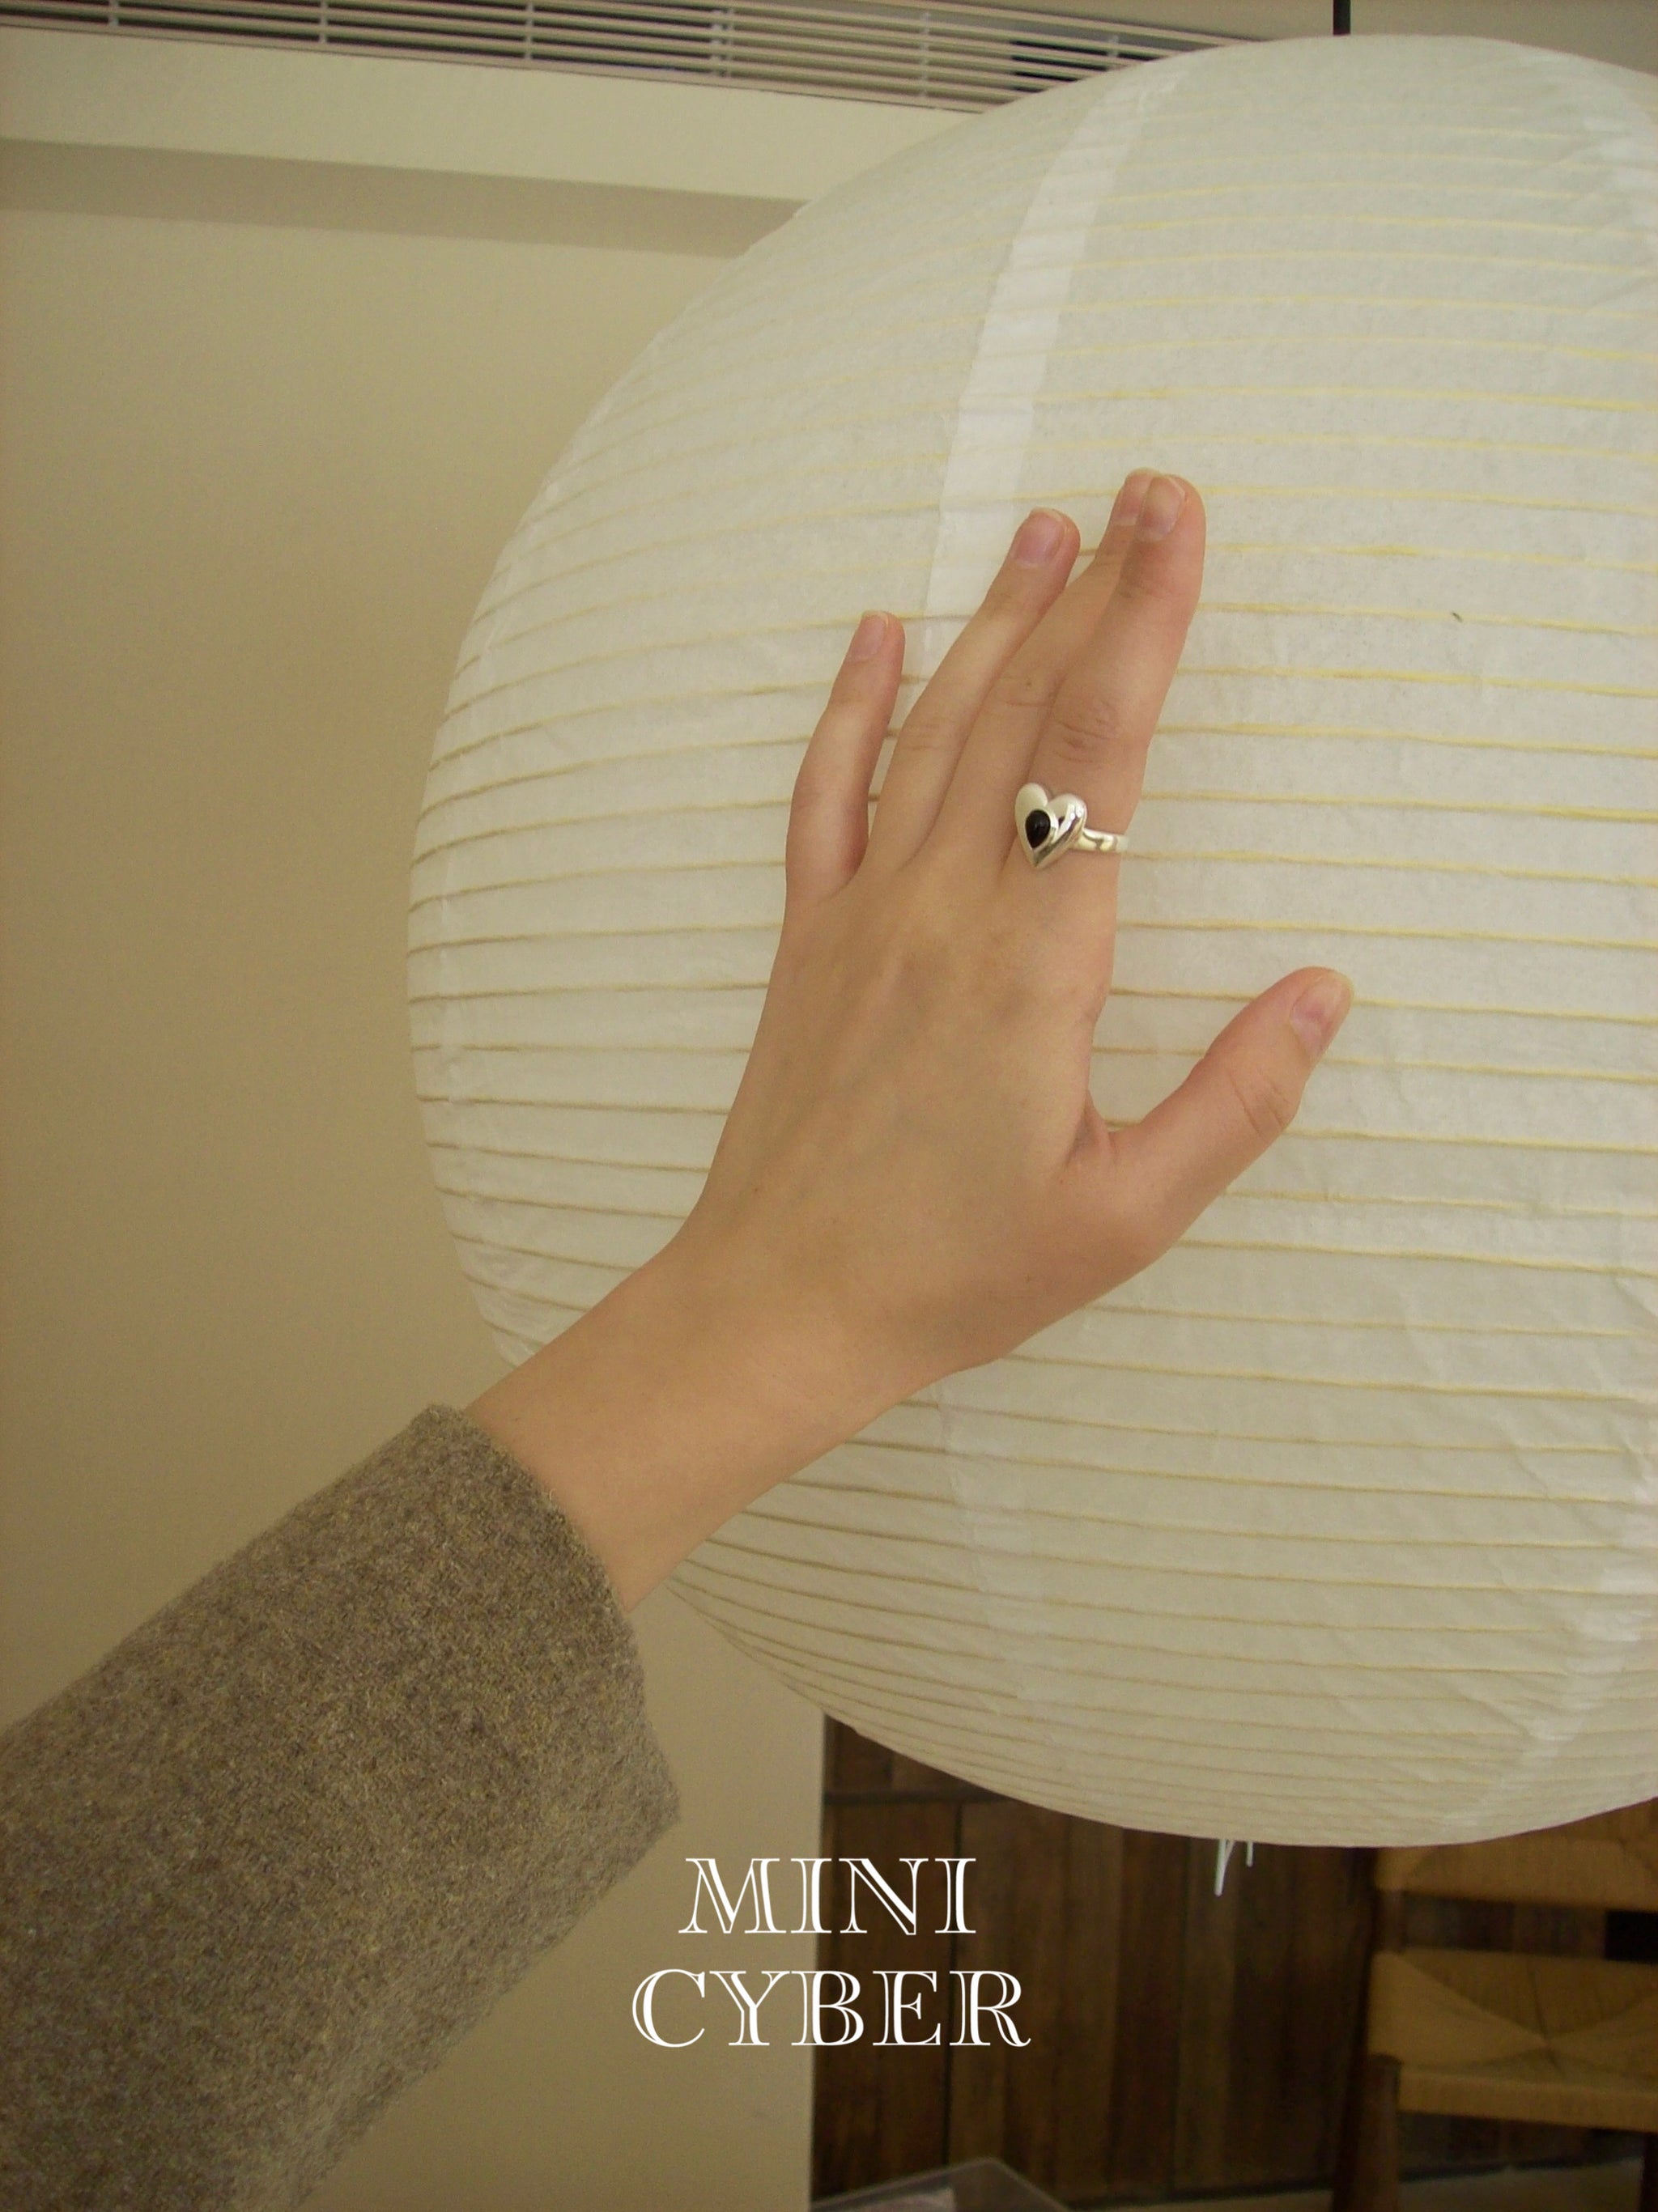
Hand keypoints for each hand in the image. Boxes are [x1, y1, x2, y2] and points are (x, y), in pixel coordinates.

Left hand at [671, 471, 1351, 1408]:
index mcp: (1033, 967)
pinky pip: (826, 796)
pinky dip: (852, 706)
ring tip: (1042, 526)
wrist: (779, 1306)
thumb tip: (1322, 990)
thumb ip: (1236, 1100)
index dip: (1145, 627)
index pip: (1100, 758)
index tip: (1177, 525)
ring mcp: (864, 915)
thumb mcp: (1126, 1215)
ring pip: (931, 732)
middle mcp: (943, 911)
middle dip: (1091, 591)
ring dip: (991, 621)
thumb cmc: (954, 1273)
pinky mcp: (809, 939)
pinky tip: (875, 632)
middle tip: (1140, 487)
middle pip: (1023, 714)